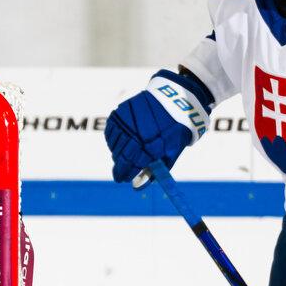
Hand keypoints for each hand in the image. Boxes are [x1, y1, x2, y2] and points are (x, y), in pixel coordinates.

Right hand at [105, 70, 208, 184]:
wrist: (175, 99)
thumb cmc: (175, 130)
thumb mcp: (171, 153)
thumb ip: (154, 171)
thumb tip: (136, 186)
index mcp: (150, 146)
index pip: (130, 167)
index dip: (124, 175)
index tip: (123, 179)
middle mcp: (135, 135)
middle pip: (120, 157)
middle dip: (120, 167)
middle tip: (121, 171)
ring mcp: (126, 123)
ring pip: (113, 146)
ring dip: (117, 153)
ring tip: (125, 154)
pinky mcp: (120, 113)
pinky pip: (110, 132)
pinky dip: (114, 140)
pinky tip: (121, 141)